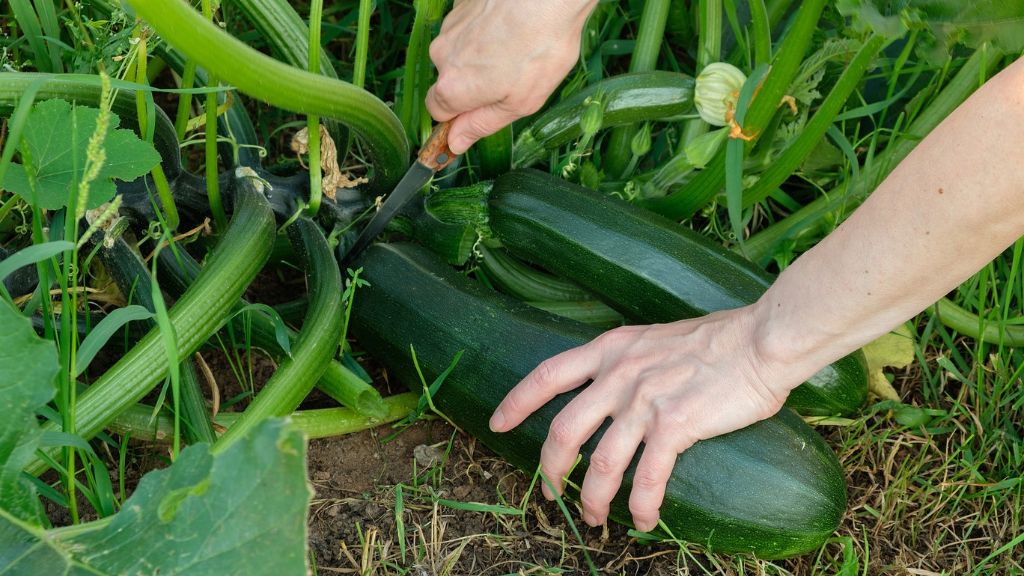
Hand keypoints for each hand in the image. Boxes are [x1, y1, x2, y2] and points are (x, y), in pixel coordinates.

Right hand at [426, 0, 597, 153]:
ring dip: (481, 55)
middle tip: (512, 77)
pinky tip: (512, 27)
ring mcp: (450, 27)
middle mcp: (441, 56)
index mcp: (452, 88)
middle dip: (474, 83)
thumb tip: (455, 143)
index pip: (437, 112)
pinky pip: (468, 27)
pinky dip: (485, 31)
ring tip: (517, 48)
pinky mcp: (461, 5)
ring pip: (459, 51)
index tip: (483, 111)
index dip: (460, 115)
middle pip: (449, 79)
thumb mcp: (519, 103)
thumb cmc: (540, 49)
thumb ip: (482, 125)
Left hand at [488, 307, 802, 531]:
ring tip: (593, 518)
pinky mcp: (675, 425)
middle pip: (564, 430)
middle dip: (550, 469)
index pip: (548, 375)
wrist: (761, 340)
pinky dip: (641, 505)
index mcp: (612, 349)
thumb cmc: (719, 339)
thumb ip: (630, 361)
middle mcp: (620, 374)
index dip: (517, 402)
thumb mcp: (656, 338)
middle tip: (550, 492)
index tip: (497, 424)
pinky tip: (642, 521)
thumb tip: (618, 387)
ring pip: (601, 461)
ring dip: (592, 497)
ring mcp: (644, 400)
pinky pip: (648, 476)